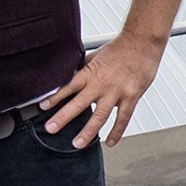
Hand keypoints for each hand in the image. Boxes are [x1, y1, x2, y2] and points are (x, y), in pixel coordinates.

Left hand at [40, 31, 166, 148]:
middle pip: (78, 104)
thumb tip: (70, 77)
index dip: (54, 97)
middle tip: (51, 129)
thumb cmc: (121, 48)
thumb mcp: (95, 56)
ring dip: (87, 132)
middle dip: (63, 118)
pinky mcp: (131, 96)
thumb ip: (84, 69)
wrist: (142, 42)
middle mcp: (101, 84)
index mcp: (90, 73)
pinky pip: (123, 118)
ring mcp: (116, 92)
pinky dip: (116, 131)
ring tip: (77, 144)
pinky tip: (110, 142)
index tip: (43, 108)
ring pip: (100, 116)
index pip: (68, 87)